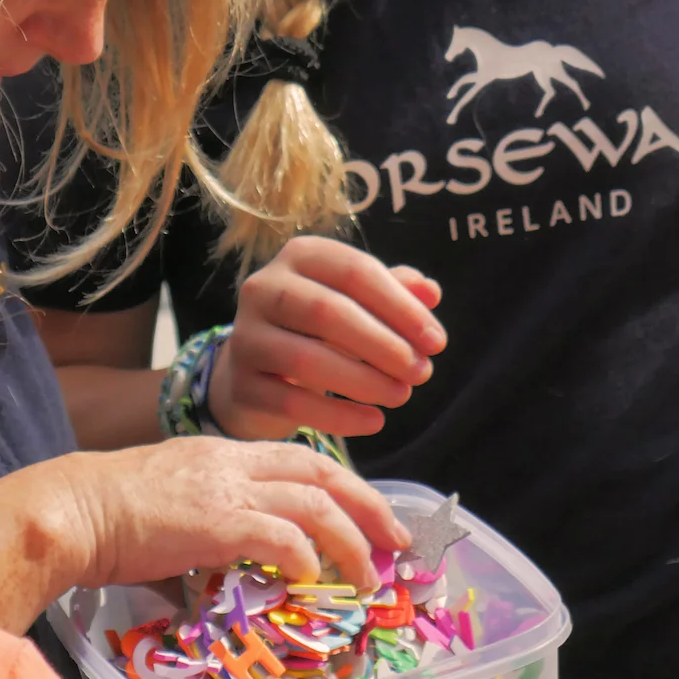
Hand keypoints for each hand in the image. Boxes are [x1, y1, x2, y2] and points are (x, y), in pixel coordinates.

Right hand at [42, 436, 411, 591]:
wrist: (72, 509)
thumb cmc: (108, 515)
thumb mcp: (171, 502)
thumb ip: (210, 521)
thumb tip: (232, 561)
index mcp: (224, 454)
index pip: (301, 459)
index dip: (345, 487)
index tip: (370, 518)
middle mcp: (233, 463)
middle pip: (323, 472)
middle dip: (369, 506)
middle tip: (397, 541)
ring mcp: (227, 489)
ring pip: (315, 503)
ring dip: (350, 541)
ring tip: (366, 576)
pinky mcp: (216, 522)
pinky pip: (281, 534)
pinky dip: (305, 555)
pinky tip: (311, 576)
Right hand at [209, 236, 445, 440]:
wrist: (256, 372)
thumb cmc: (318, 330)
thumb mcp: (356, 303)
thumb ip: (393, 293)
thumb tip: (430, 292)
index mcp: (300, 256)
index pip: (355, 271)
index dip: (402, 307)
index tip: (437, 342)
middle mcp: (262, 289)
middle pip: (328, 312)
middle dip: (384, 346)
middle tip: (422, 373)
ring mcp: (245, 338)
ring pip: (307, 359)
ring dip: (364, 381)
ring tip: (401, 396)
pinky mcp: (241, 385)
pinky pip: (292, 403)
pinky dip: (339, 416)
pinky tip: (374, 422)